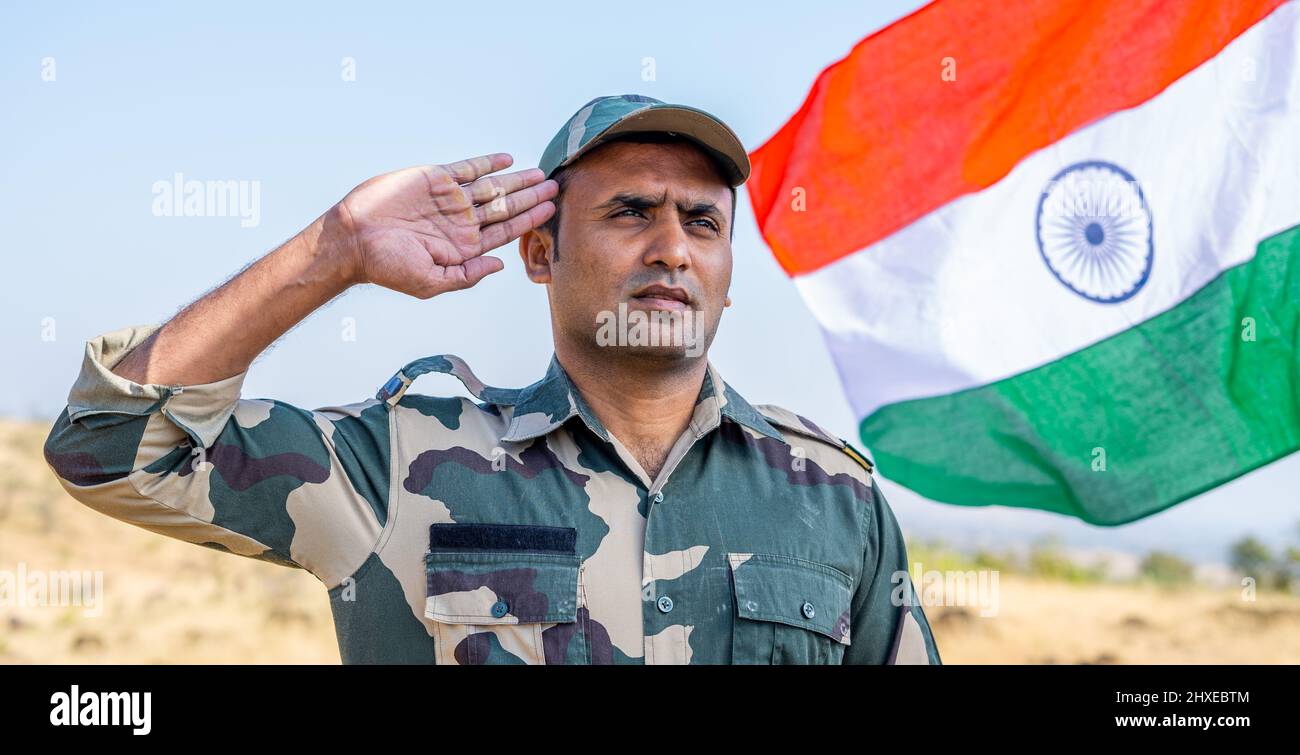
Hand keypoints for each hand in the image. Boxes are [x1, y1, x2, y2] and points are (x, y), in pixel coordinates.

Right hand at [332, 153, 556, 298]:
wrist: (353, 239)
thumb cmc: (388, 266)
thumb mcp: (431, 282)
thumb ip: (467, 276)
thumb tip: (500, 266)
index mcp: (464, 247)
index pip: (505, 231)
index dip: (529, 219)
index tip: (550, 209)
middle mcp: (461, 222)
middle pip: (505, 207)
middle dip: (531, 197)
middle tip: (555, 186)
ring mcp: (449, 200)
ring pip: (491, 187)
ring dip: (515, 180)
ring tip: (539, 173)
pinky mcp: (434, 180)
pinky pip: (466, 169)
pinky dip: (485, 163)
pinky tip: (505, 159)